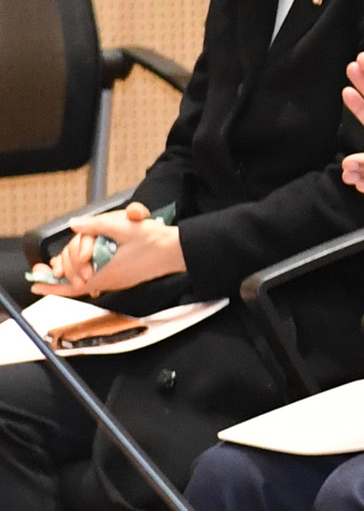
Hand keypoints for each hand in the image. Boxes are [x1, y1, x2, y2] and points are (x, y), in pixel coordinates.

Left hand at [33, 203, 182, 297]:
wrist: (180, 251)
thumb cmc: (156, 241)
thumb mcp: (123, 227)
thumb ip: (95, 225)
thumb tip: (74, 225)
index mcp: (107, 273)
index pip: (72, 286)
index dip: (52, 285)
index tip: (36, 284)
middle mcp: (111, 281)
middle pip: (77, 282)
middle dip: (64, 271)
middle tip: (52, 265)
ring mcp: (119, 281)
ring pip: (88, 281)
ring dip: (75, 272)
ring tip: (63, 265)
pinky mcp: (125, 277)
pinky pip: (99, 279)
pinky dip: (88, 273)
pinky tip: (88, 263)